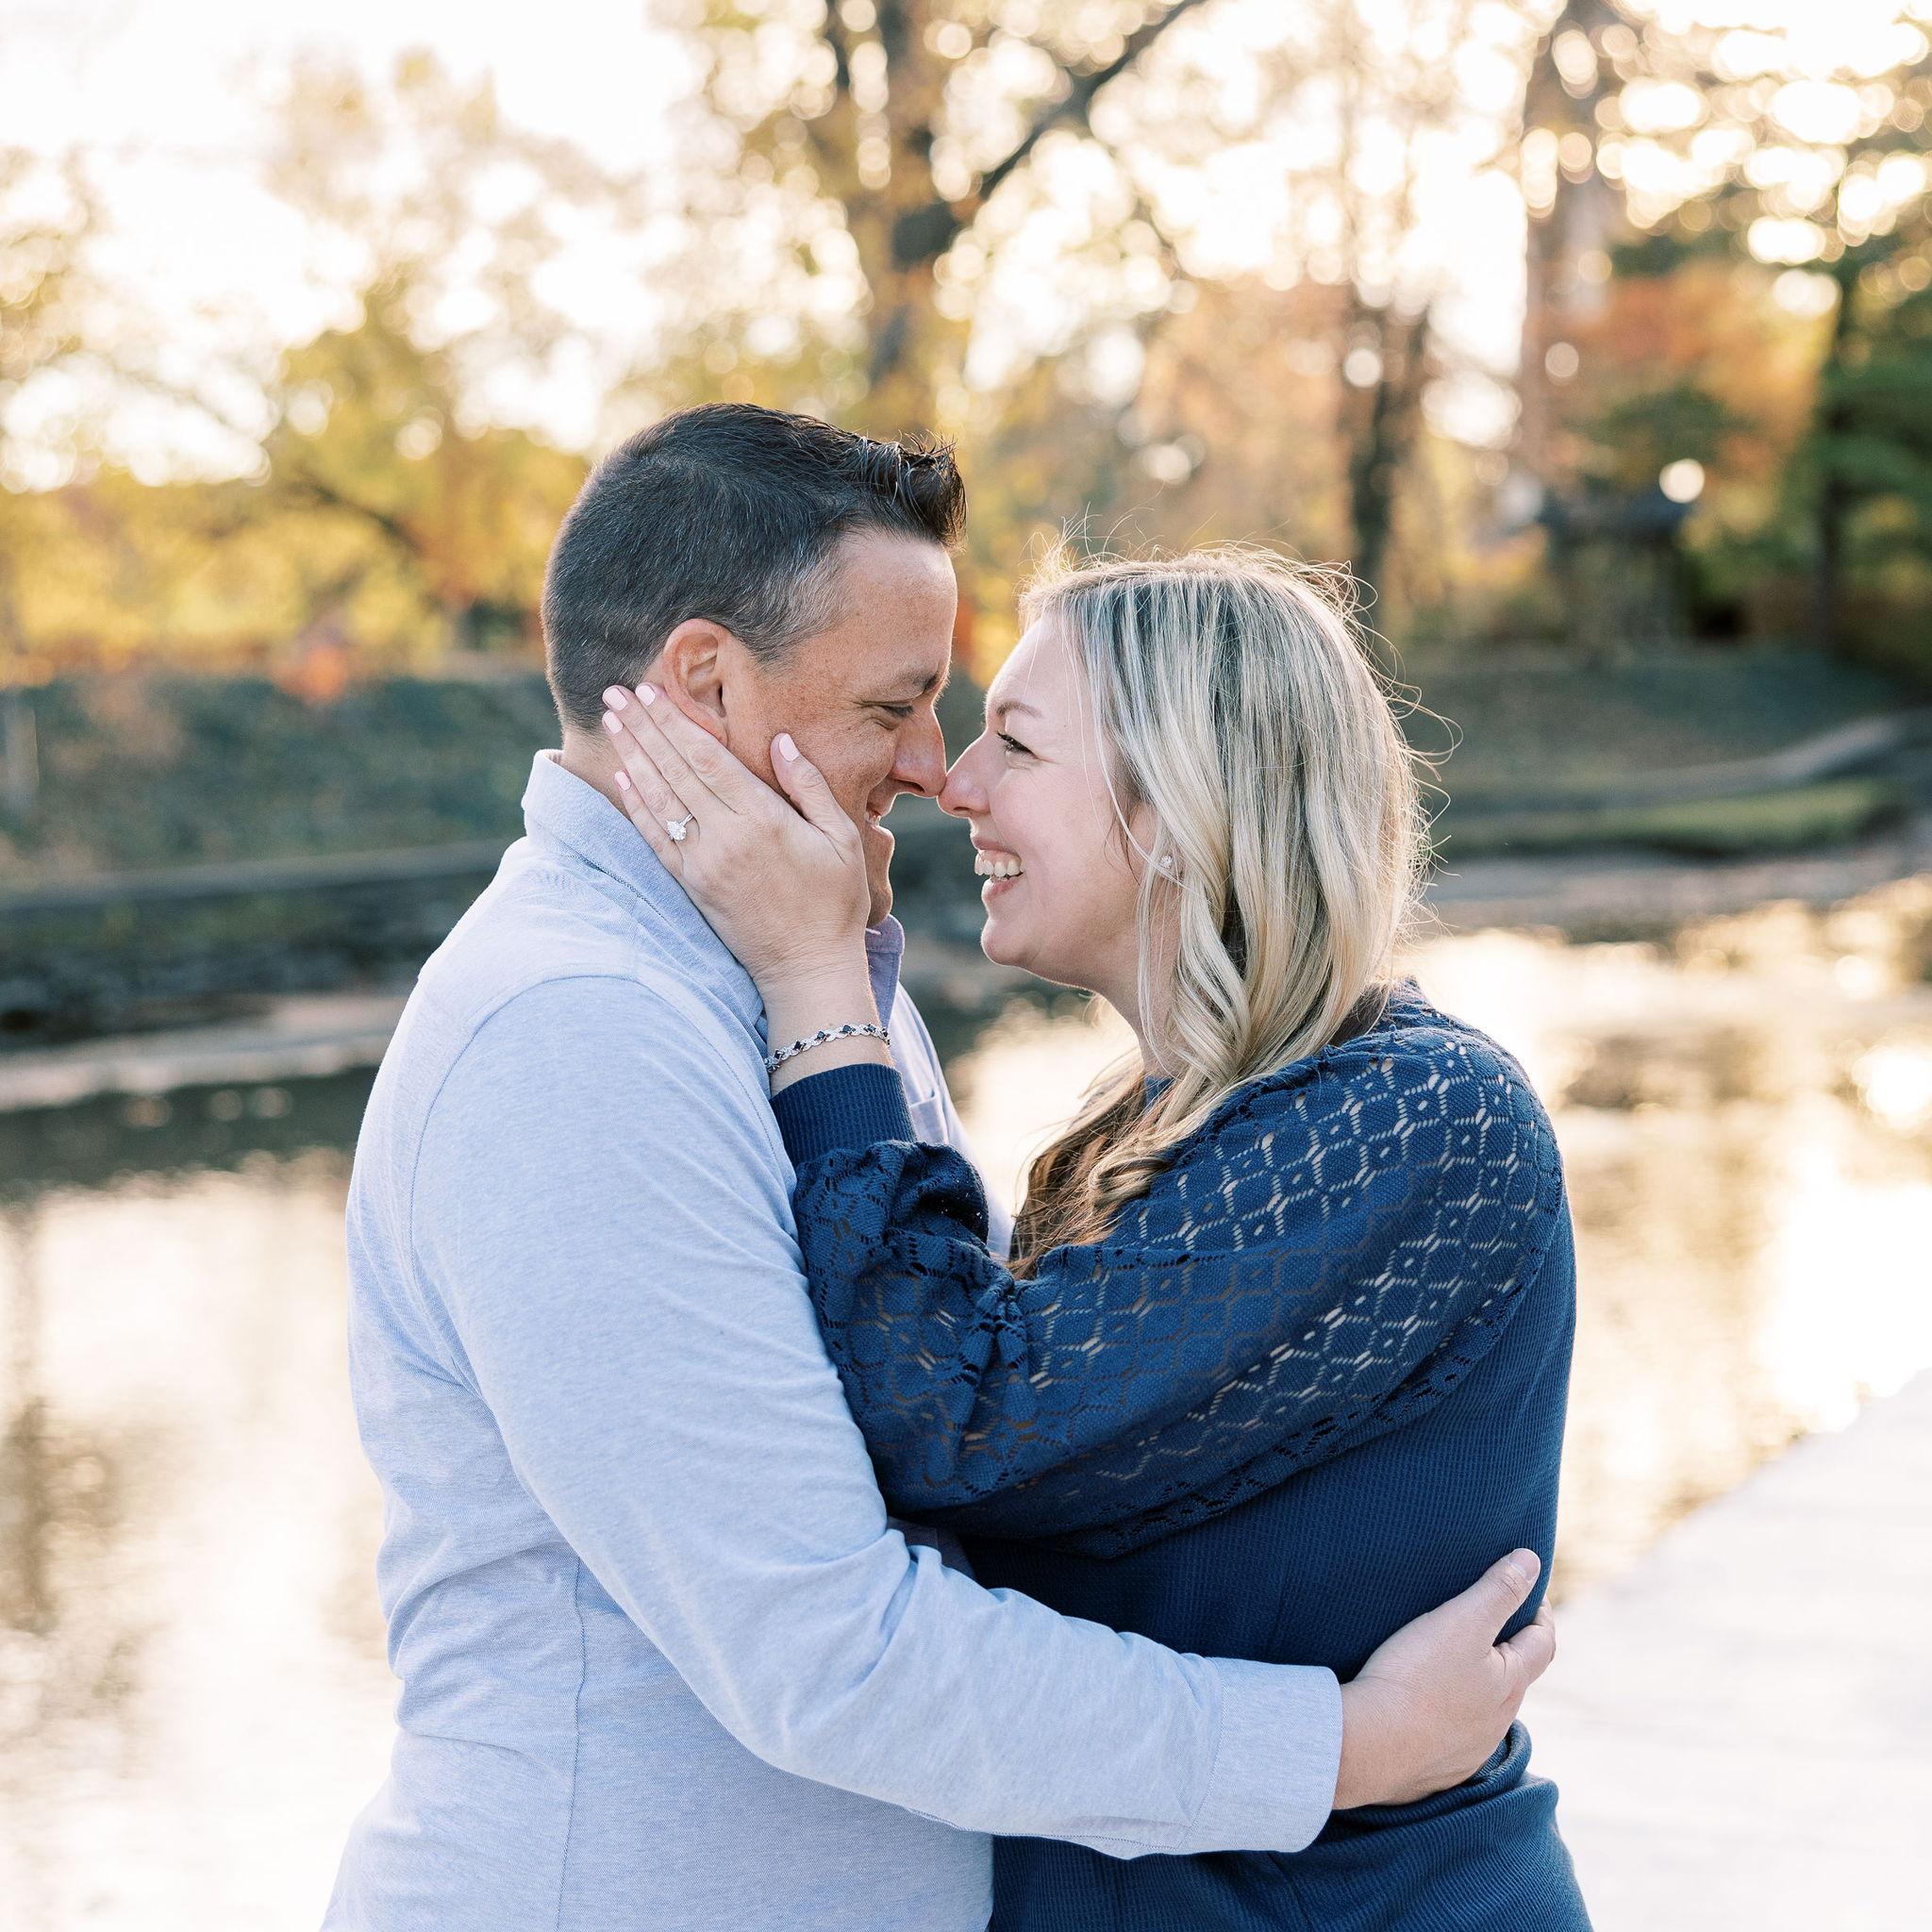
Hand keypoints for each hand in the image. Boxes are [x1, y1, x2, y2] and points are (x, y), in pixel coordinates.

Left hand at [600, 684, 869, 991]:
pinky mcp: (692, 887)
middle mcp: (725, 838)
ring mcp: (703, 864)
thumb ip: (809, 786)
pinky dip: (636, 807)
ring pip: (658, 799)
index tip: (650, 693)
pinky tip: (622, 778)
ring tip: (611, 722)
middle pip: (674, 770)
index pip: (706, 758)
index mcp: (763, 820)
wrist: (808, 968)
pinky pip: (656, 839)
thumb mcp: (842, 838)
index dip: (674, 722)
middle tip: (614, 693)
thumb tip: (780, 740)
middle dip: (642, 728)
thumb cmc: (835, 902)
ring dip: (631, 757)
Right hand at [1332, 1549, 1555, 1809]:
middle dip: (1506, 1647)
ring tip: (1448, 1660)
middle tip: (1482, 1619)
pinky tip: (1424, 1706)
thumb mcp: (1461, 1621)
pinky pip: (1453, 1737)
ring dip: (1477, 1685)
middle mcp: (1499, 1722)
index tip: (1524, 1587)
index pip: (1543, 1641)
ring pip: (1484, 1709)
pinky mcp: (1440, 1768)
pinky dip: (1448, 1716)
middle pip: (1515, 1677)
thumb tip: (1532, 1560)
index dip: (1539, 1611)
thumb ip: (1499, 1590)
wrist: (1370, 1745)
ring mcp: (1470, 1749)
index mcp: (1511, 1683)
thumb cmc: (1417, 1677)